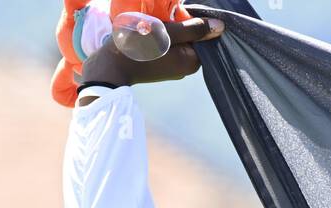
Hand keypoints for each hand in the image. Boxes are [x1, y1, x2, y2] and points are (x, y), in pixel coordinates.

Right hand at [76, 16, 224, 94]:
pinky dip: (161, 36)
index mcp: (191, 62)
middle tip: (161, 19)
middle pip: (190, 38)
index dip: (192, 21)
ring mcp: (172, 68)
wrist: (110, 67)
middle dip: (179, 24)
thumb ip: (193, 29)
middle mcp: (185, 68)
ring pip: (177, 40)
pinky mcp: (160, 66)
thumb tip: (220, 27)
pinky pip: (167, 45)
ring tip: (153, 25)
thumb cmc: (138, 48)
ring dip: (168, 28)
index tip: (175, 15)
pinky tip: (149, 31)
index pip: (202, 36)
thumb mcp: (167, 32)